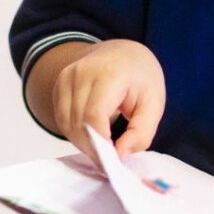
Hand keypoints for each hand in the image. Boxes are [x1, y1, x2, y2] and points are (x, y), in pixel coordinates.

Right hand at [52, 39, 165, 165]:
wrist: (122, 51)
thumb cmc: (140, 76)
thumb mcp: (154, 103)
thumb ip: (141, 133)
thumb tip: (119, 156)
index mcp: (109, 73)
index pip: (94, 117)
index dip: (101, 145)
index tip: (114, 163)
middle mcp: (82, 72)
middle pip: (78, 123)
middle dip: (93, 149)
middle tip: (111, 160)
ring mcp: (67, 76)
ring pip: (66, 124)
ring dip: (83, 143)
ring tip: (104, 146)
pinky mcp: (58, 84)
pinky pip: (61, 118)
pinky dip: (74, 133)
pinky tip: (92, 134)